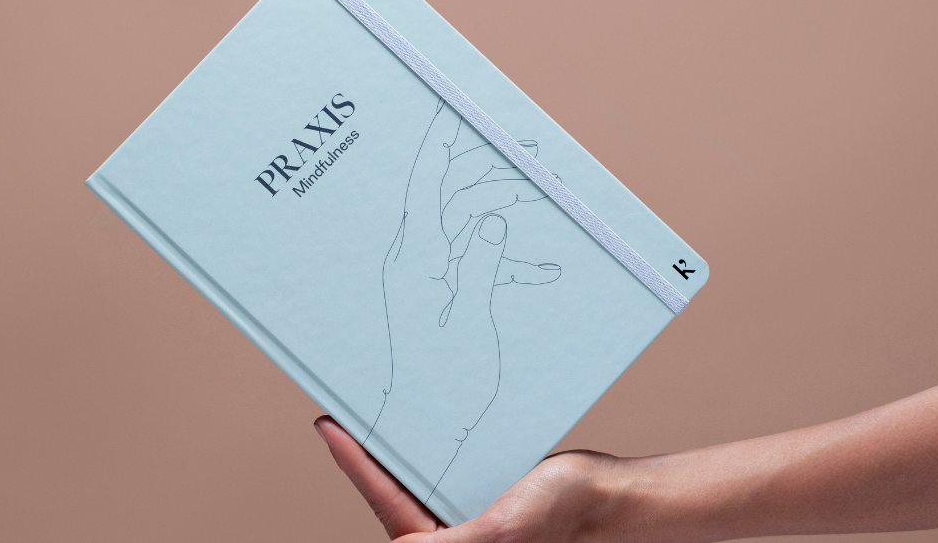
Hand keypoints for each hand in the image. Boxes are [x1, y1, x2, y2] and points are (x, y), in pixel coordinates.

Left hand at [316, 415, 626, 542]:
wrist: (607, 494)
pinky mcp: (481, 487)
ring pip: (419, 469)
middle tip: (345, 411)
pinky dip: (432, 434)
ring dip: (401, 441)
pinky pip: (445, 458)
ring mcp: (465, 509)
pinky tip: (422, 412)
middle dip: (372, 453)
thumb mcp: (498, 533)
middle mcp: (452, 533)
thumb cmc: (563, 522)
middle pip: (396, 487)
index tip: (329, 425)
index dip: (354, 463)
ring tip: (376, 408)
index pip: (386, 503)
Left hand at [367, 100, 558, 488]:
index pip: (424, 192)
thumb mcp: (469, 326)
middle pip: (447, 200)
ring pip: (462, 226)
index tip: (449, 114)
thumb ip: (480, 268)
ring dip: (498, 213)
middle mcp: (415, 265)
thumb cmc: (443, 391)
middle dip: (483, 173)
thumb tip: (490, 220)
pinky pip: (473, 263)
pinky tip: (539, 269)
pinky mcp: (443, 295)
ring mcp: (428, 279)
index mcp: (413, 267)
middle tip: (522, 153)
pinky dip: (504, 263)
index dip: (437, 148)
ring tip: (536, 194)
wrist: (428, 433)